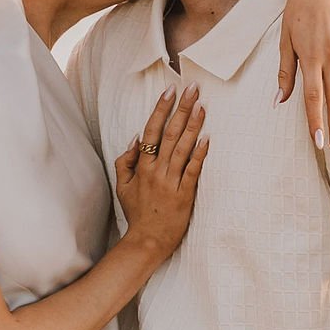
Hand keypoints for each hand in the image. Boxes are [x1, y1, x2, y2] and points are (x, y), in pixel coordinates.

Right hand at [114, 85, 208, 255]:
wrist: (147, 240)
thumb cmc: (137, 213)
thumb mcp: (123, 186)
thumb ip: (125, 161)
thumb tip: (135, 139)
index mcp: (142, 166)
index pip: (152, 131)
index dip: (161, 109)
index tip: (169, 91)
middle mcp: (156, 170)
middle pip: (170, 133)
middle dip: (181, 109)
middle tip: (192, 88)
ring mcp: (171, 182)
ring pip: (183, 148)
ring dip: (193, 125)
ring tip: (201, 106)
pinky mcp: (185, 194)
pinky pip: (193, 170)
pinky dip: (199, 153)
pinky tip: (207, 138)